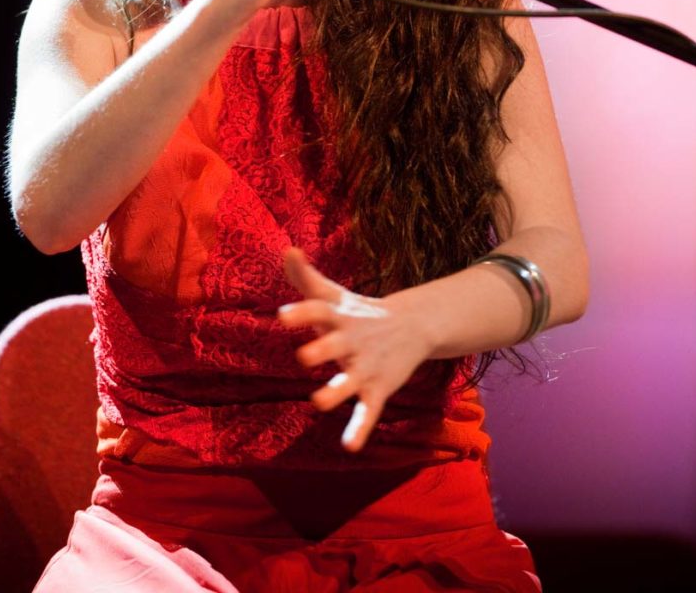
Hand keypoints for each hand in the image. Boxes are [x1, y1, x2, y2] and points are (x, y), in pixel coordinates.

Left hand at [277, 247, 433, 451]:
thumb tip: (288, 249)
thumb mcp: (333, 294)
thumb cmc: (359, 311)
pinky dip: (360, 430)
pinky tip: (349, 446)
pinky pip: (367, 413)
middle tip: (304, 357)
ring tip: (318, 402)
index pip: (318, 311)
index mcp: (339, 317)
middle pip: (334, 346)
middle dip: (321, 351)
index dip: (301, 314)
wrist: (413, 326)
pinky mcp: (377, 390)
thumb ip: (306, 277)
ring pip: (349, 383)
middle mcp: (352, 341)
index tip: (282, 317)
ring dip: (335, 393)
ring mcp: (365, 368)